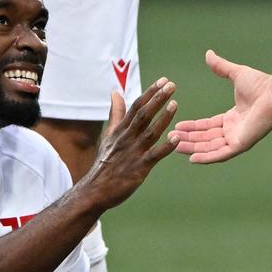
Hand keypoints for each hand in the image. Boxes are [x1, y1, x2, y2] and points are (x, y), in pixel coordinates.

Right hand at [87, 80, 177, 206]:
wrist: (95, 190)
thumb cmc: (105, 162)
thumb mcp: (109, 135)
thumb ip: (116, 114)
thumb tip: (115, 92)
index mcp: (121, 130)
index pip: (136, 106)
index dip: (150, 93)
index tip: (163, 81)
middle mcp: (127, 138)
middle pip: (143, 115)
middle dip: (157, 99)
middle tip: (171, 85)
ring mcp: (133, 153)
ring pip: (150, 132)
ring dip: (163, 118)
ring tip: (175, 104)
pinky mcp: (139, 169)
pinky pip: (154, 155)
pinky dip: (165, 147)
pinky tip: (176, 138)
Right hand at [170, 49, 271, 165]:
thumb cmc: (261, 84)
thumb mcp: (235, 74)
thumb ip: (221, 67)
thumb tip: (208, 54)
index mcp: (233, 118)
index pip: (208, 125)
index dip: (192, 126)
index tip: (177, 125)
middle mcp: (234, 130)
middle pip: (206, 138)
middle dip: (188, 138)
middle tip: (170, 136)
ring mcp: (237, 138)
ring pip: (210, 147)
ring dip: (193, 147)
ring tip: (175, 145)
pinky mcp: (241, 144)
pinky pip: (221, 154)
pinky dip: (207, 157)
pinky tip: (192, 159)